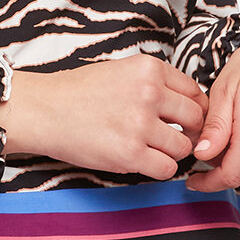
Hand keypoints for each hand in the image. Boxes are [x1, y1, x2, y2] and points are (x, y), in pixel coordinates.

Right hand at [0, 54, 209, 179]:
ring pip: (183, 147)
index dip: (195, 109)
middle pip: (196, 119)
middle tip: (175, 138)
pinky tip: (144, 162)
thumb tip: (188, 105)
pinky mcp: (130, 153)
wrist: (42, 110)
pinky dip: (160, 169)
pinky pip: (166, 169)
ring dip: (172, 153)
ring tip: (153, 150)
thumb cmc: (77, 93)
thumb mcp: (121, 71)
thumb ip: (154, 83)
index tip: (186, 120)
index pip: (195, 92)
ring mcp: (140, 124)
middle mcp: (149, 93)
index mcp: (149, 69)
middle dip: (190, 132)